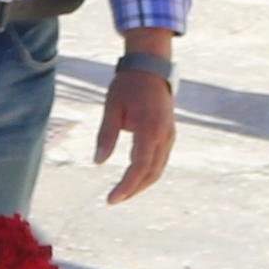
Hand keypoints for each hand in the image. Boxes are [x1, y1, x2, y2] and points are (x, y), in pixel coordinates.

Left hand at [96, 54, 174, 203]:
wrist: (151, 68)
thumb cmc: (128, 86)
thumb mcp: (111, 108)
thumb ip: (106, 136)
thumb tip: (98, 162)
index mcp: (150, 130)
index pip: (139, 167)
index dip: (126, 186)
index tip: (111, 199)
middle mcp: (164, 136)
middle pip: (151, 172)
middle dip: (133, 189)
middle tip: (113, 200)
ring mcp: (169, 135)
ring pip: (159, 168)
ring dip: (141, 184)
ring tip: (122, 193)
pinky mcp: (169, 134)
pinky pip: (160, 160)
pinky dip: (148, 173)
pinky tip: (134, 177)